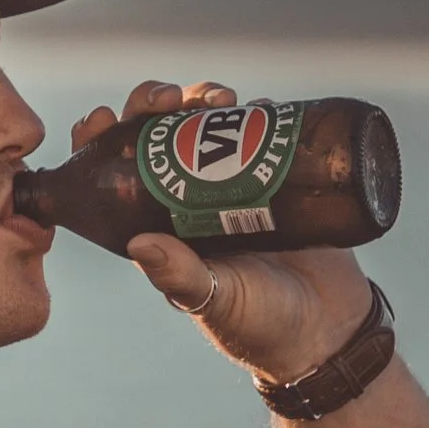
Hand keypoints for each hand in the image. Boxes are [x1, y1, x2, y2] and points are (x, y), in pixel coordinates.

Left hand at [69, 77, 374, 386]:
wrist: (327, 329)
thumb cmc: (261, 326)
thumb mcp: (215, 301)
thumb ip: (180, 276)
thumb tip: (139, 242)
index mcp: (158, 226)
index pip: (113, 172)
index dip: (101, 138)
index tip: (104, 118)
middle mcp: (188, 198)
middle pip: (156, 133)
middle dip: (154, 103)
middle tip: (169, 99)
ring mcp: (232, 183)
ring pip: (203, 123)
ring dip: (201, 97)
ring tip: (220, 98)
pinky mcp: (274, 174)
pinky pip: (256, 129)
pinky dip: (253, 109)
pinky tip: (254, 104)